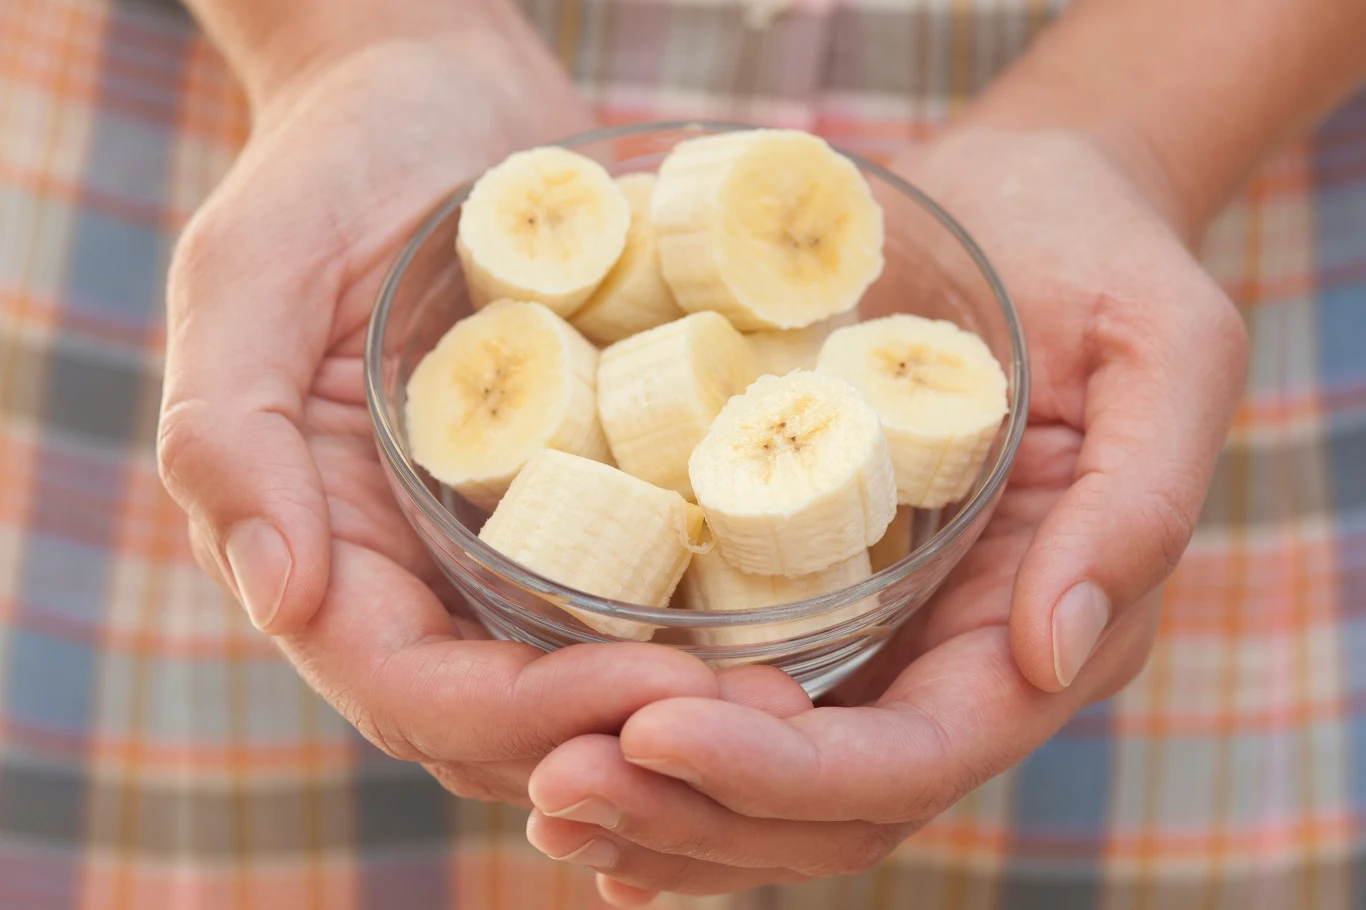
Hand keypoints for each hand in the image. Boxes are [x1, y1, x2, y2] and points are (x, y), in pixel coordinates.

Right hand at [156, 31, 718, 804]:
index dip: (524, 718)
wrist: (435, 94)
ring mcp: (501, 536)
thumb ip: (229, 432)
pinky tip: (791, 609)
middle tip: (761, 715)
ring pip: (579, 672)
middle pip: (506, 715)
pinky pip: (635, 583)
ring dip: (680, 703)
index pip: (408, 689)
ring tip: (793, 691)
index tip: (649, 695)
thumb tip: (280, 596)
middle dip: (624, 731)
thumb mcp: (247, 275)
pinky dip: (700, 618)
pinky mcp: (579, 488)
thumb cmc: (325, 167)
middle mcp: (415, 566)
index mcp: (325, 543)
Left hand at [521, 127, 1248, 901]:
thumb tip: (1054, 652)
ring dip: (655, 807)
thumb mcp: (1164, 351)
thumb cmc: (1102, 257)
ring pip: (770, 785)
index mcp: (1042, 629)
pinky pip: (733, 701)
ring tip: (542, 794)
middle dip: (693, 815)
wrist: (1022, 208)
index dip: (788, 771)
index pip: (916, 756)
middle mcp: (955, 661)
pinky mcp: (809, 588)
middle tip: (556, 790)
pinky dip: (653, 750)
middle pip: (828, 806)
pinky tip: (558, 758)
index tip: (653, 731)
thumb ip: (1138, 506)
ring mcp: (878, 635)